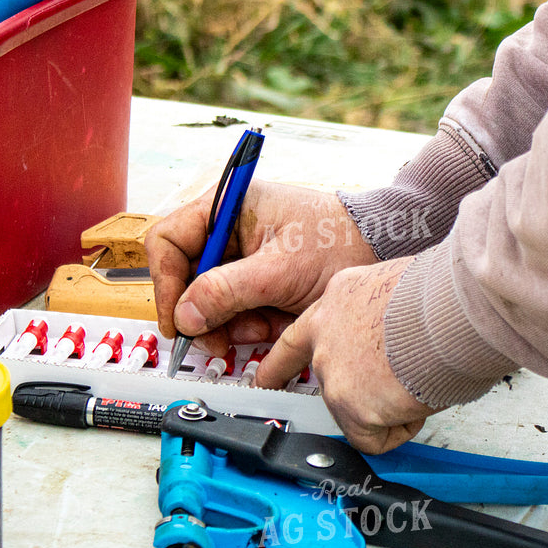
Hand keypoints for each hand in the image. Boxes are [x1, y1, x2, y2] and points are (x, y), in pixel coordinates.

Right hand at [146, 180, 377, 354]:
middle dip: (202, 313)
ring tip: (264, 327)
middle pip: (184, 277)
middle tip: (217, 341)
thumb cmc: (341, 241)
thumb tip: (186, 314)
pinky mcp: (256, 282)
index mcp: (226, 206)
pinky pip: (234, 312)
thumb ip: (228, 291)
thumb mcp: (280, 270)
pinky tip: (274, 324)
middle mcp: (227, 230)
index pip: (168, 241)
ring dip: (230, 324)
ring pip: (208, 302)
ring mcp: (241, 257)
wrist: (383, 251)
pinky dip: (249, 326)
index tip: (178, 318)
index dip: (164, 281)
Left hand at [255, 257, 440, 452]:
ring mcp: (332, 373)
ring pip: (357, 412)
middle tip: (380, 399)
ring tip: (421, 375)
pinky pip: (375, 439)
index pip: (298, 338)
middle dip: (351, 397)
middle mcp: (326, 335)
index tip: (264, 381)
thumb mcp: (398, 287)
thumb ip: (380, 318)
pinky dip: (401, 428)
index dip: (281, 364)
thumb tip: (396, 339)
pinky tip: (419, 398)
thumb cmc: (444, 295)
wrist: (452, 311)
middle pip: (325, 381)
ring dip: (391, 405)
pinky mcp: (351, 407)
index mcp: (337, 299)